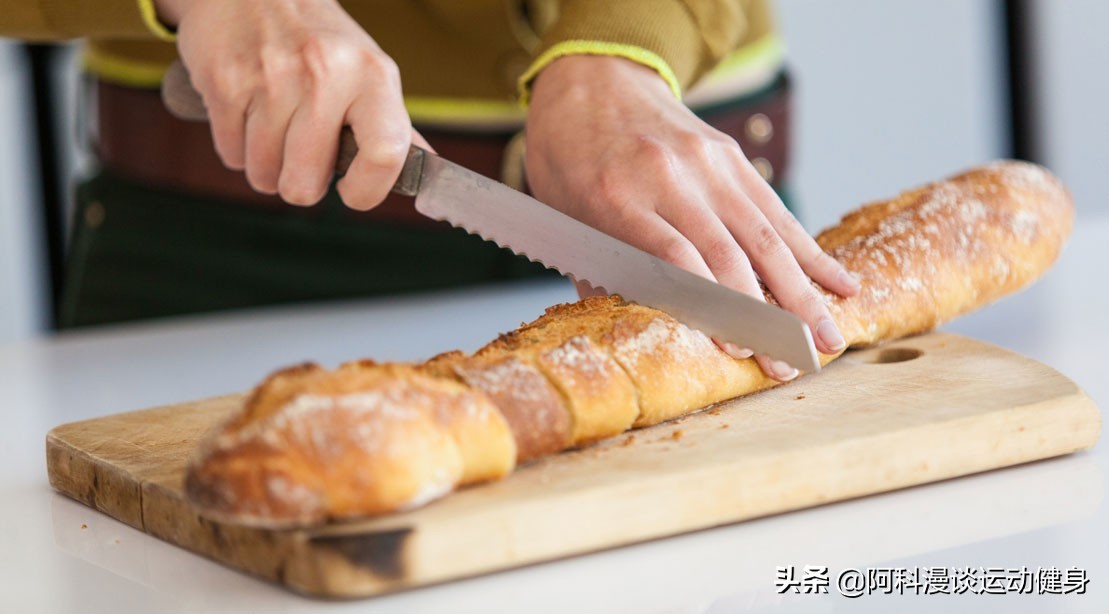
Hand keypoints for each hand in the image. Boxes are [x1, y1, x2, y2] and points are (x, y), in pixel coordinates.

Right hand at [156, 0, 428, 208]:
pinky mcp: (226, 83)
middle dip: (301, 183)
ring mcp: (271, 79)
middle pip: (305, 185)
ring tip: (276, 127)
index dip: (367, 191)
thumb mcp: (367, 72)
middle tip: (303, 154)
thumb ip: (395, 127)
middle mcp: (325, 75)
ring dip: (267, 166)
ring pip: (265, 176)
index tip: (353, 192)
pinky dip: (238, 148)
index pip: (384, 155)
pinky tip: (251, 114)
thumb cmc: (317, 41)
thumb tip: (428, 170)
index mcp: (372, 76)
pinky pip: (232, 156)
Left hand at [525, 56, 860, 380]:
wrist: (590, 79)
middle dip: (766, 316)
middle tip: (790, 363)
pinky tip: (839, 282)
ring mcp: (707, 163)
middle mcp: (670, 176)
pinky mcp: (732, 156)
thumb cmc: (568, 159)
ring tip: (827, 338)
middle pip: (731, 254)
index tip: (735, 349)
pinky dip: (810, 250)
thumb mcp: (563, 217)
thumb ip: (600, 276)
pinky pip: (776, 211)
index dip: (712, 306)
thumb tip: (642, 332)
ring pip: (765, 236)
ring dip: (801, 292)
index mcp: (617, 196)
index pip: (677, 259)